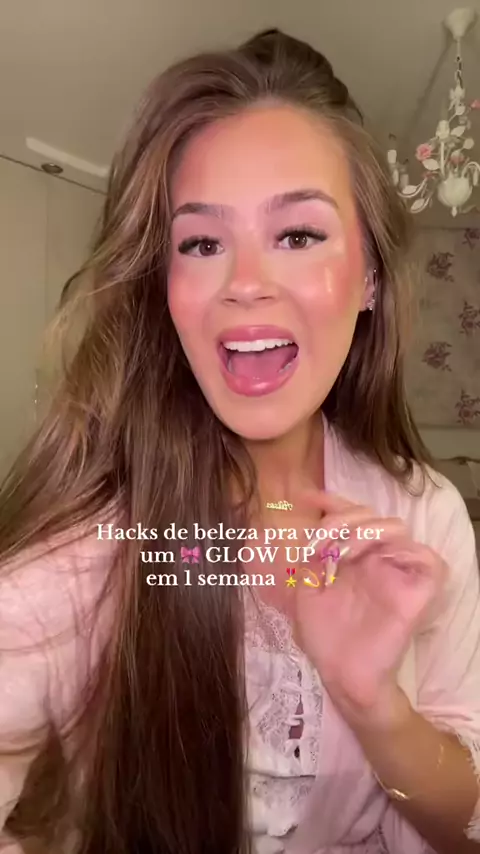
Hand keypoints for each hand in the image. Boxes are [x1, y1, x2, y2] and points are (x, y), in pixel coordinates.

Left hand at [294, 490, 446, 731]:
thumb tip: (310, 527)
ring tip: (342, 553)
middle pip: (373, 515)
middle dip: (343, 518)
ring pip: (398, 528)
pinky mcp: (418, 592)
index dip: (333, 501)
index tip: (307, 497)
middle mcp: (377, 559)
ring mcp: (398, 573)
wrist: (341, 674)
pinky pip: (430, 560)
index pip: (350, 516)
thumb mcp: (306, 590)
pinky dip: (404, 552)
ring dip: (366, 531)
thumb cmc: (325, 635)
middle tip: (322, 542)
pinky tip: (373, 560)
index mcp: (352, 556)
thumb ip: (310, 557)